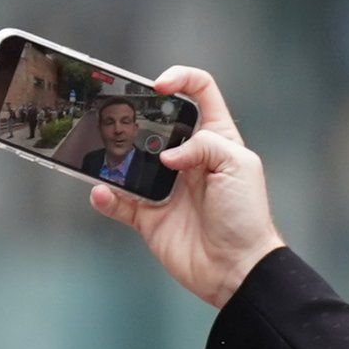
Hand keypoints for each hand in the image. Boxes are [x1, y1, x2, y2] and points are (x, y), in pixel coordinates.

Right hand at [90, 66, 284, 307]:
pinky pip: (119, 202)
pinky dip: (106, 197)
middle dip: (135, 117)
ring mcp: (166, 187)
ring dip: (114, 157)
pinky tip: (102, 192)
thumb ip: (204, 145)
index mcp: (216, 140)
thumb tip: (166, 154)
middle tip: (118, 117)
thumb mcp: (238, 165)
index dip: (181, 80)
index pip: (200, 93)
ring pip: (130, 161)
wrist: (237, 268)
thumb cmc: (246, 216)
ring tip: (104, 153)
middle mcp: (188, 159)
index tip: (159, 86)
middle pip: (155, 124)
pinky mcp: (149, 216)